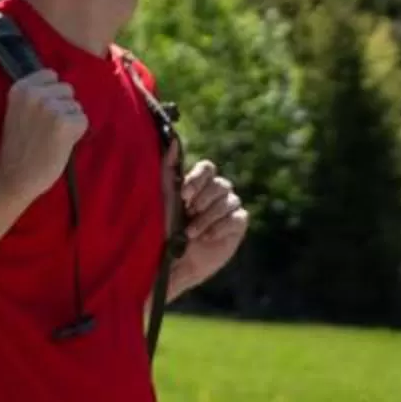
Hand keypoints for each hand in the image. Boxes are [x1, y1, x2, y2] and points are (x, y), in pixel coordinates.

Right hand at [0, 70, 88, 201]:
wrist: (15, 176)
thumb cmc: (18, 146)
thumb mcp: (17, 110)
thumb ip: (35, 95)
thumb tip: (63, 86)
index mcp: (20, 87)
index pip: (51, 75)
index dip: (52, 94)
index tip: (42, 112)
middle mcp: (35, 93)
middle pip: (67, 89)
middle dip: (62, 107)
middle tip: (48, 129)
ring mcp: (50, 107)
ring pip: (76, 106)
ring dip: (70, 121)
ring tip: (52, 138)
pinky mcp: (65, 123)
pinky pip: (83, 121)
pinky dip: (76, 134)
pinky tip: (60, 144)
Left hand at [167, 159, 247, 297]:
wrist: (171, 262)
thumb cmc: (163, 229)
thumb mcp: (163, 195)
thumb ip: (168, 166)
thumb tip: (172, 139)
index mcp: (197, 184)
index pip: (208, 168)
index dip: (199, 180)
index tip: (184, 195)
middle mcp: (214, 194)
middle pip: (220, 184)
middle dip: (203, 201)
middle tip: (188, 215)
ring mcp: (227, 209)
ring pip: (228, 201)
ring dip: (208, 217)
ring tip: (192, 233)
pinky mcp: (236, 226)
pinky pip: (238, 217)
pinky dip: (221, 227)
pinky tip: (207, 237)